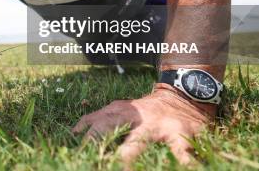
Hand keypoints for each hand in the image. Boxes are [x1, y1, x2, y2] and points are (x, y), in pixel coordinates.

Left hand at [72, 85, 213, 164]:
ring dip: (127, 155)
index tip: (74, 154)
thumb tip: (74, 132)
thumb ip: (100, 119)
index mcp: (120, 111)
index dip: (86, 138)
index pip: (97, 123)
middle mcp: (137, 116)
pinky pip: (179, 151)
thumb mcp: (122, 109)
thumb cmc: (147, 109)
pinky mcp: (179, 134)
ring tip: (120, 167)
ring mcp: (158, 124)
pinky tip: (181, 169)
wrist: (184, 94)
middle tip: (89, 159)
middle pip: (110, 126)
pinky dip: (179, 163)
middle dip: (97, 141)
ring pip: (139, 140)